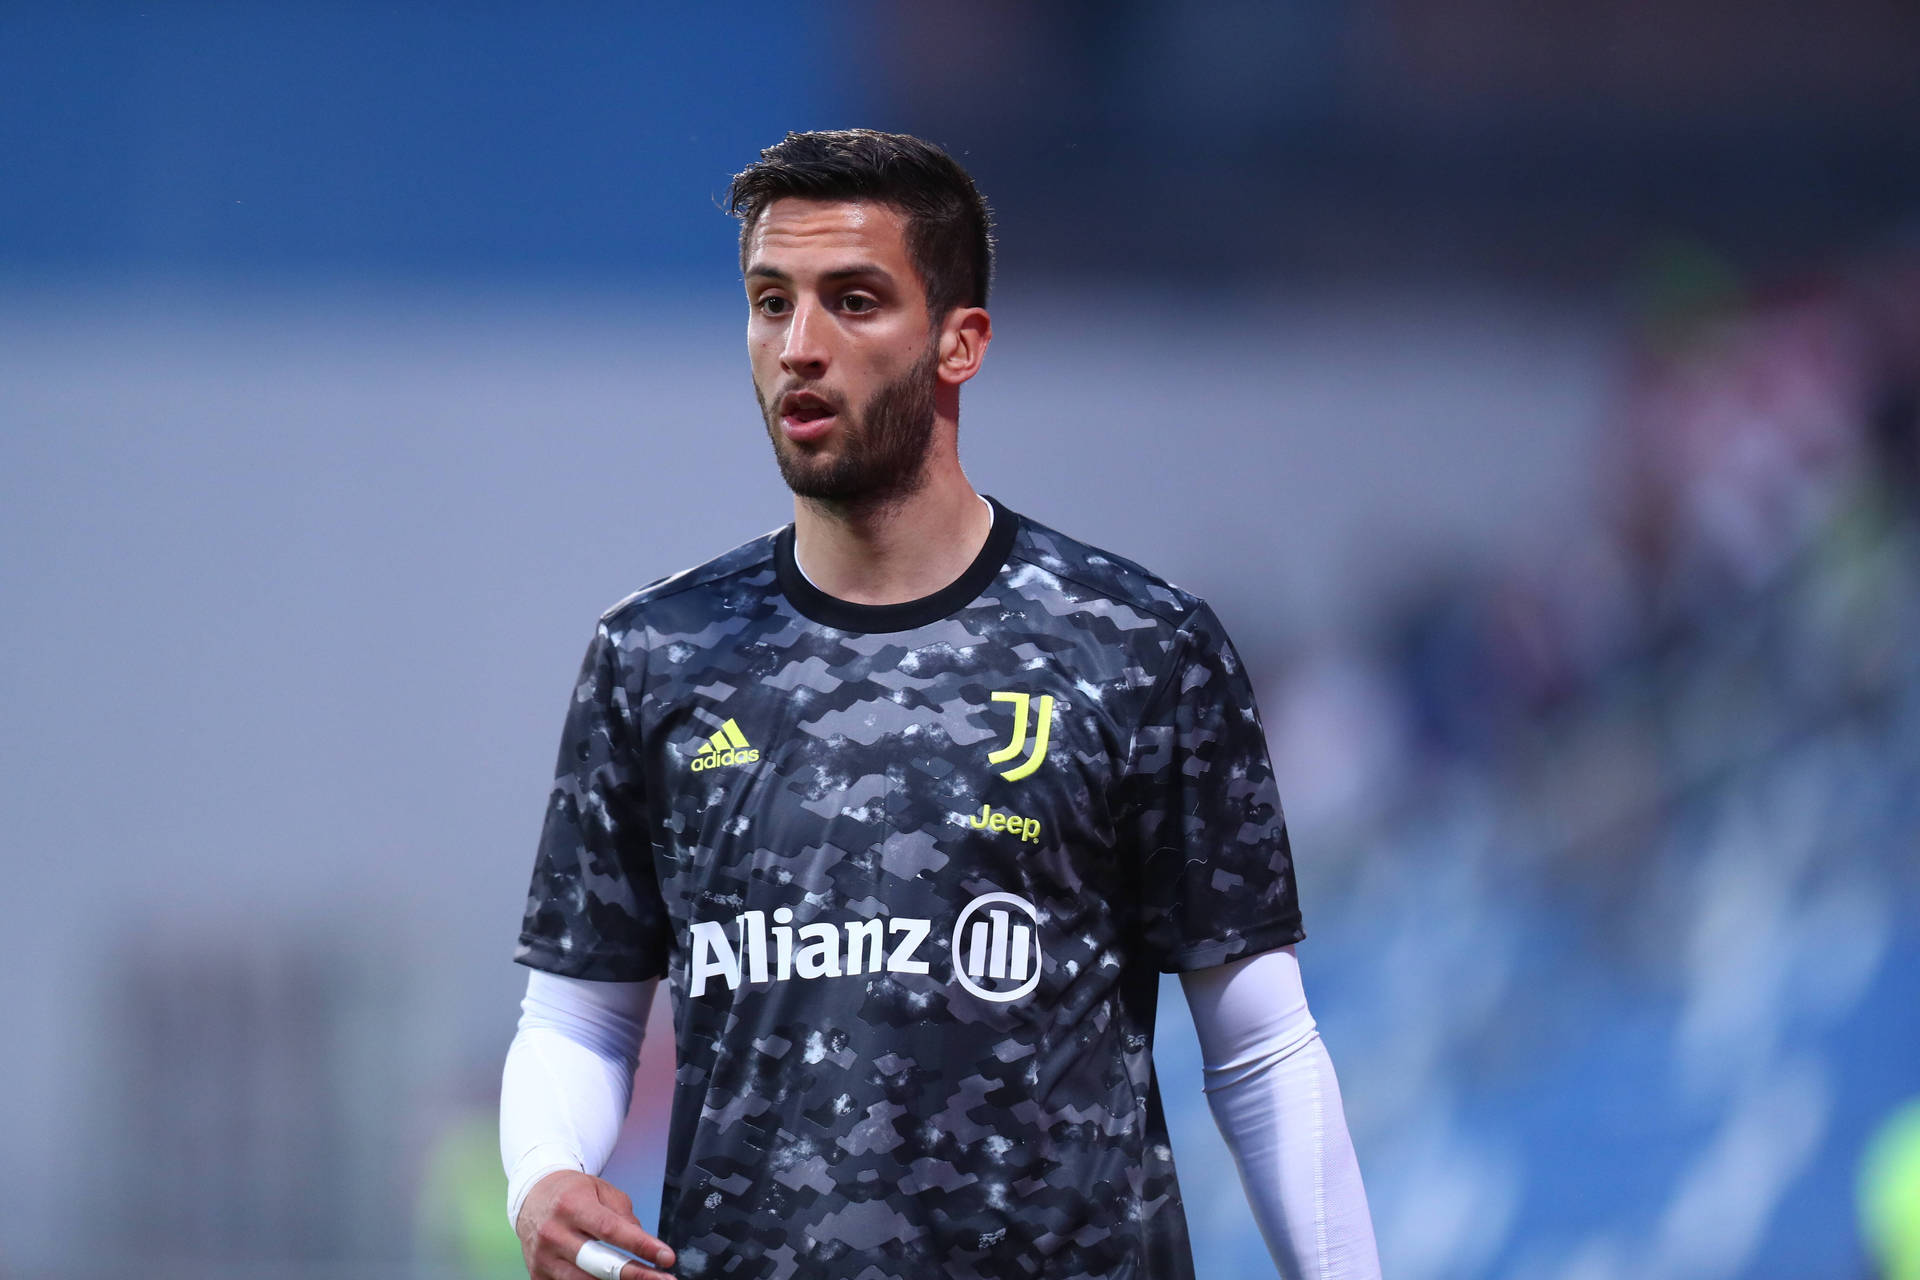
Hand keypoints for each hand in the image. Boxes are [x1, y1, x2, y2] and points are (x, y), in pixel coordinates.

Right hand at [515, 1169, 676, 1278]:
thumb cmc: (572, 1193)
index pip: (611, 1231)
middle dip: (635, 1275)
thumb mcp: (601, 1191)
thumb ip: (624, 1216)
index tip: (666, 1257)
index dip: (641, 1246)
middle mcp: (554, 1233)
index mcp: (572, 1205)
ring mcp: (543, 1258)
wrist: (533, 1196)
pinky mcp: (538, 1275)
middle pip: (600, 1263)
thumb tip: (644, 1243)